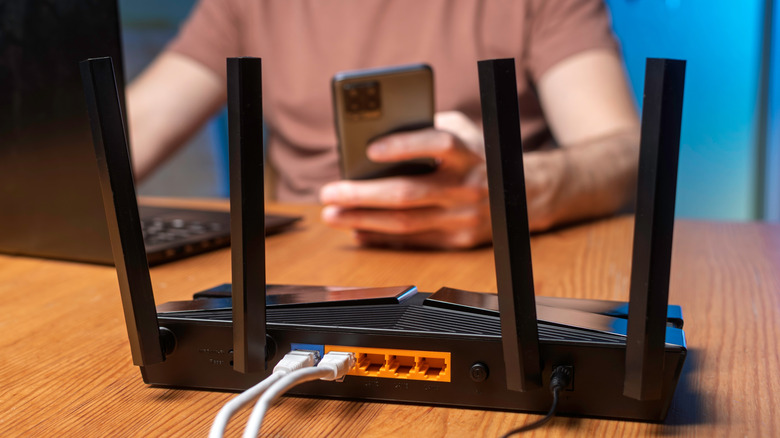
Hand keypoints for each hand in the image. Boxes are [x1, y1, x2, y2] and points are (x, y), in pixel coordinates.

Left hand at [320, 111, 491, 248]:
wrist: (521, 194)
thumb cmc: (476, 154)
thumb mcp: (462, 130)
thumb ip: (425, 126)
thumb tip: (373, 135)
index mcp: (470, 151)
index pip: (439, 144)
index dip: (404, 146)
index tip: (369, 149)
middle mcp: (469, 184)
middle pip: (409, 192)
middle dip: (363, 194)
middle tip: (329, 192)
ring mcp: (464, 216)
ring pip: (406, 222)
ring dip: (363, 220)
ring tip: (333, 213)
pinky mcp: (459, 240)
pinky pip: (413, 241)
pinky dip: (382, 237)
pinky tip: (357, 230)